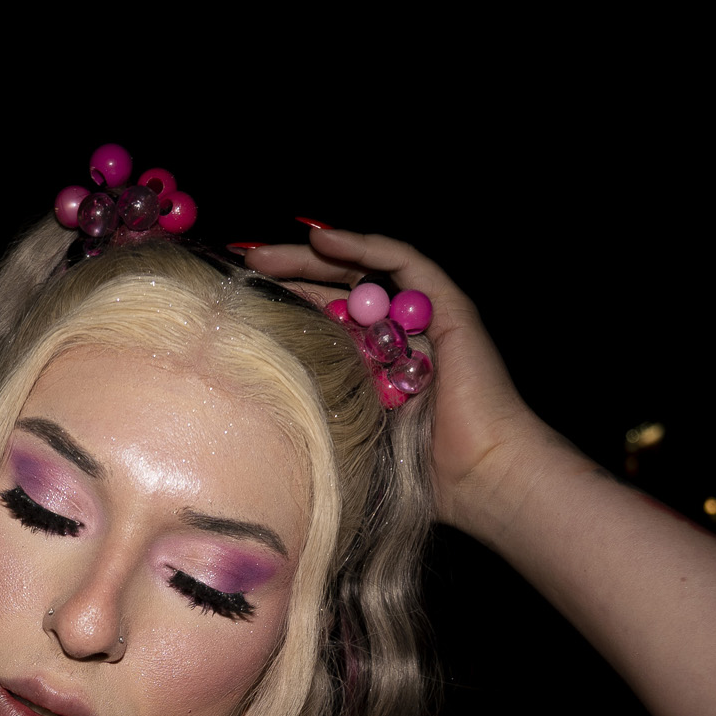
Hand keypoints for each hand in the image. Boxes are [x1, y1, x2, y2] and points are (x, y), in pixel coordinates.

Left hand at [237, 228, 568, 534]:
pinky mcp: (449, 307)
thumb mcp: (346, 431)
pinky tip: (322, 240)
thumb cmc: (416, 472)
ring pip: (364, 269)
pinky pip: (404, 262)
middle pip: (336, 287)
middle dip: (287, 270)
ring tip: (267, 251)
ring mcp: (423, 318)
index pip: (321, 317)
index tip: (234, 295)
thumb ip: (315, 405)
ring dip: (313, 254)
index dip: (281, 301)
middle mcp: (395, 334)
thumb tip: (253, 391)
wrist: (481, 476)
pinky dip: (363, 247)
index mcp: (370, 362)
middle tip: (242, 260)